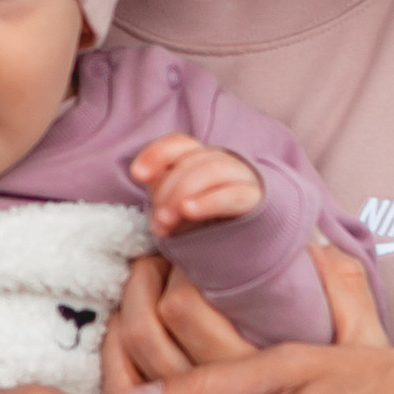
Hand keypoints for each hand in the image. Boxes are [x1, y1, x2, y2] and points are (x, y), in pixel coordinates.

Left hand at [128, 133, 263, 237]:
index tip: (137, 175)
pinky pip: (232, 194)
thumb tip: (142, 174)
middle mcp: (224, 161)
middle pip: (191, 161)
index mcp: (202, 159)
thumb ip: (163, 189)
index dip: (157, 154)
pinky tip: (188, 210)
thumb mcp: (178, 207)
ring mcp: (242, 178)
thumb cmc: (205, 226)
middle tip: (156, 222)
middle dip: (167, 190)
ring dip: (182, 194)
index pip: (180, 144)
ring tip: (165, 222)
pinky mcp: (256, 200)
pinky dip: (208, 201)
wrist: (246, 249)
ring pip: (211, 171)